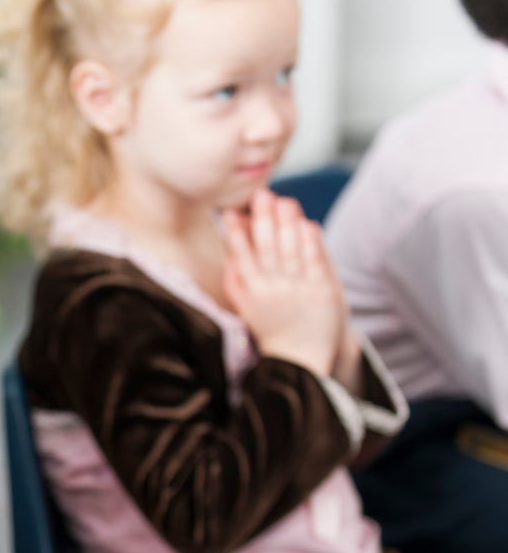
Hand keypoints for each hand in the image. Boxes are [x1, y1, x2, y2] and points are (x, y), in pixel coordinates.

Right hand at [222, 189, 343, 377]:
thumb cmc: (272, 328)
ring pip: (290, 251)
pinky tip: (306, 223)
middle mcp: (272, 290)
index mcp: (251, 292)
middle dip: (263, 219)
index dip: (236, 233)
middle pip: (266, 248)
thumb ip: (234, 280)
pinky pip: (315, 262)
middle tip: (260, 194)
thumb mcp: (244, 308)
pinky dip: (310, 242)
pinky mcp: (322, 292)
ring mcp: (298, 290)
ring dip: (287, 223)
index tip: (231, 212)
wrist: (300, 358)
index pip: (241, 256)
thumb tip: (229, 250)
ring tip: (284, 201)